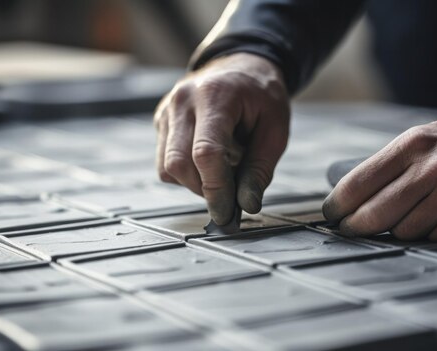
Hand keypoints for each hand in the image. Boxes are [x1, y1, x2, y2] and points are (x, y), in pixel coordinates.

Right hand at [154, 53, 289, 224]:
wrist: (241, 66)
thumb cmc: (261, 95)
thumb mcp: (275, 128)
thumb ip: (260, 168)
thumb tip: (246, 205)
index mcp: (214, 96)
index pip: (205, 152)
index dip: (216, 189)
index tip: (228, 213)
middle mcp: (182, 101)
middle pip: (178, 163)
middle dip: (204, 188)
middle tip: (231, 190)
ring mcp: (167, 110)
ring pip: (168, 167)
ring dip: (196, 180)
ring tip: (223, 163)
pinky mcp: (161, 121)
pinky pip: (165, 161)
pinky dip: (187, 171)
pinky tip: (208, 157)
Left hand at [323, 113, 436, 240]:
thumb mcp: (424, 139)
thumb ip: (390, 164)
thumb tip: (348, 196)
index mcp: (412, 145)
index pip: (357, 183)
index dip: (337, 205)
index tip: (330, 215)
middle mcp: (432, 168)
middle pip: (374, 214)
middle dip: (355, 227)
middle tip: (350, 230)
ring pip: (404, 231)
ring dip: (400, 229)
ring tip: (410, 214)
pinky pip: (435, 239)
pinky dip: (431, 234)